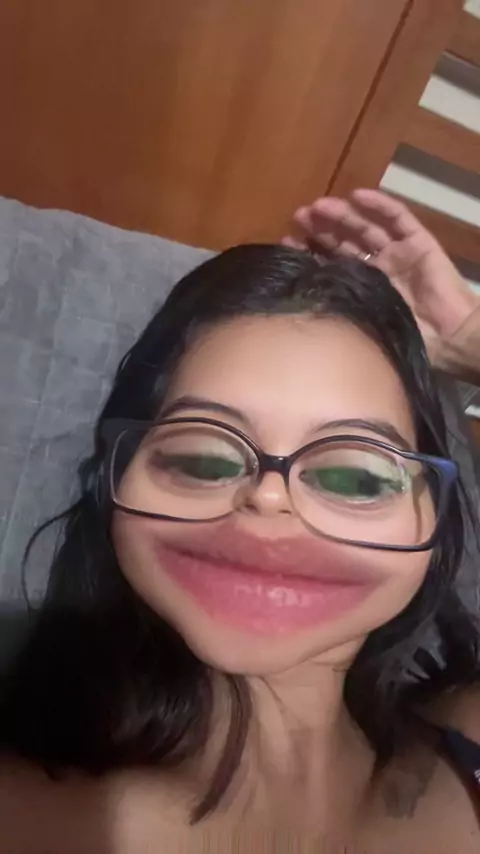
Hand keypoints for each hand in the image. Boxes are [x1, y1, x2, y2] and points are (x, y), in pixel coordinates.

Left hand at [284, 189, 478, 365]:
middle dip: (321, 228)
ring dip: (342, 214)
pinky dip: (378, 205)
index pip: (331, 263)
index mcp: (363, 287)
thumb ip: (340, 309)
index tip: (286, 242)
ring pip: (365, 227)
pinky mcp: (419, 242)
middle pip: (344, 241)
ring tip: (318, 206)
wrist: (450, 337)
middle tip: (298, 218)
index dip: (310, 252)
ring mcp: (398, 253)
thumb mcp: (364, 324)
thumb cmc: (409, 338)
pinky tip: (357, 195)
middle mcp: (377, 267)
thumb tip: (298, 306)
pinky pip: (398, 218)